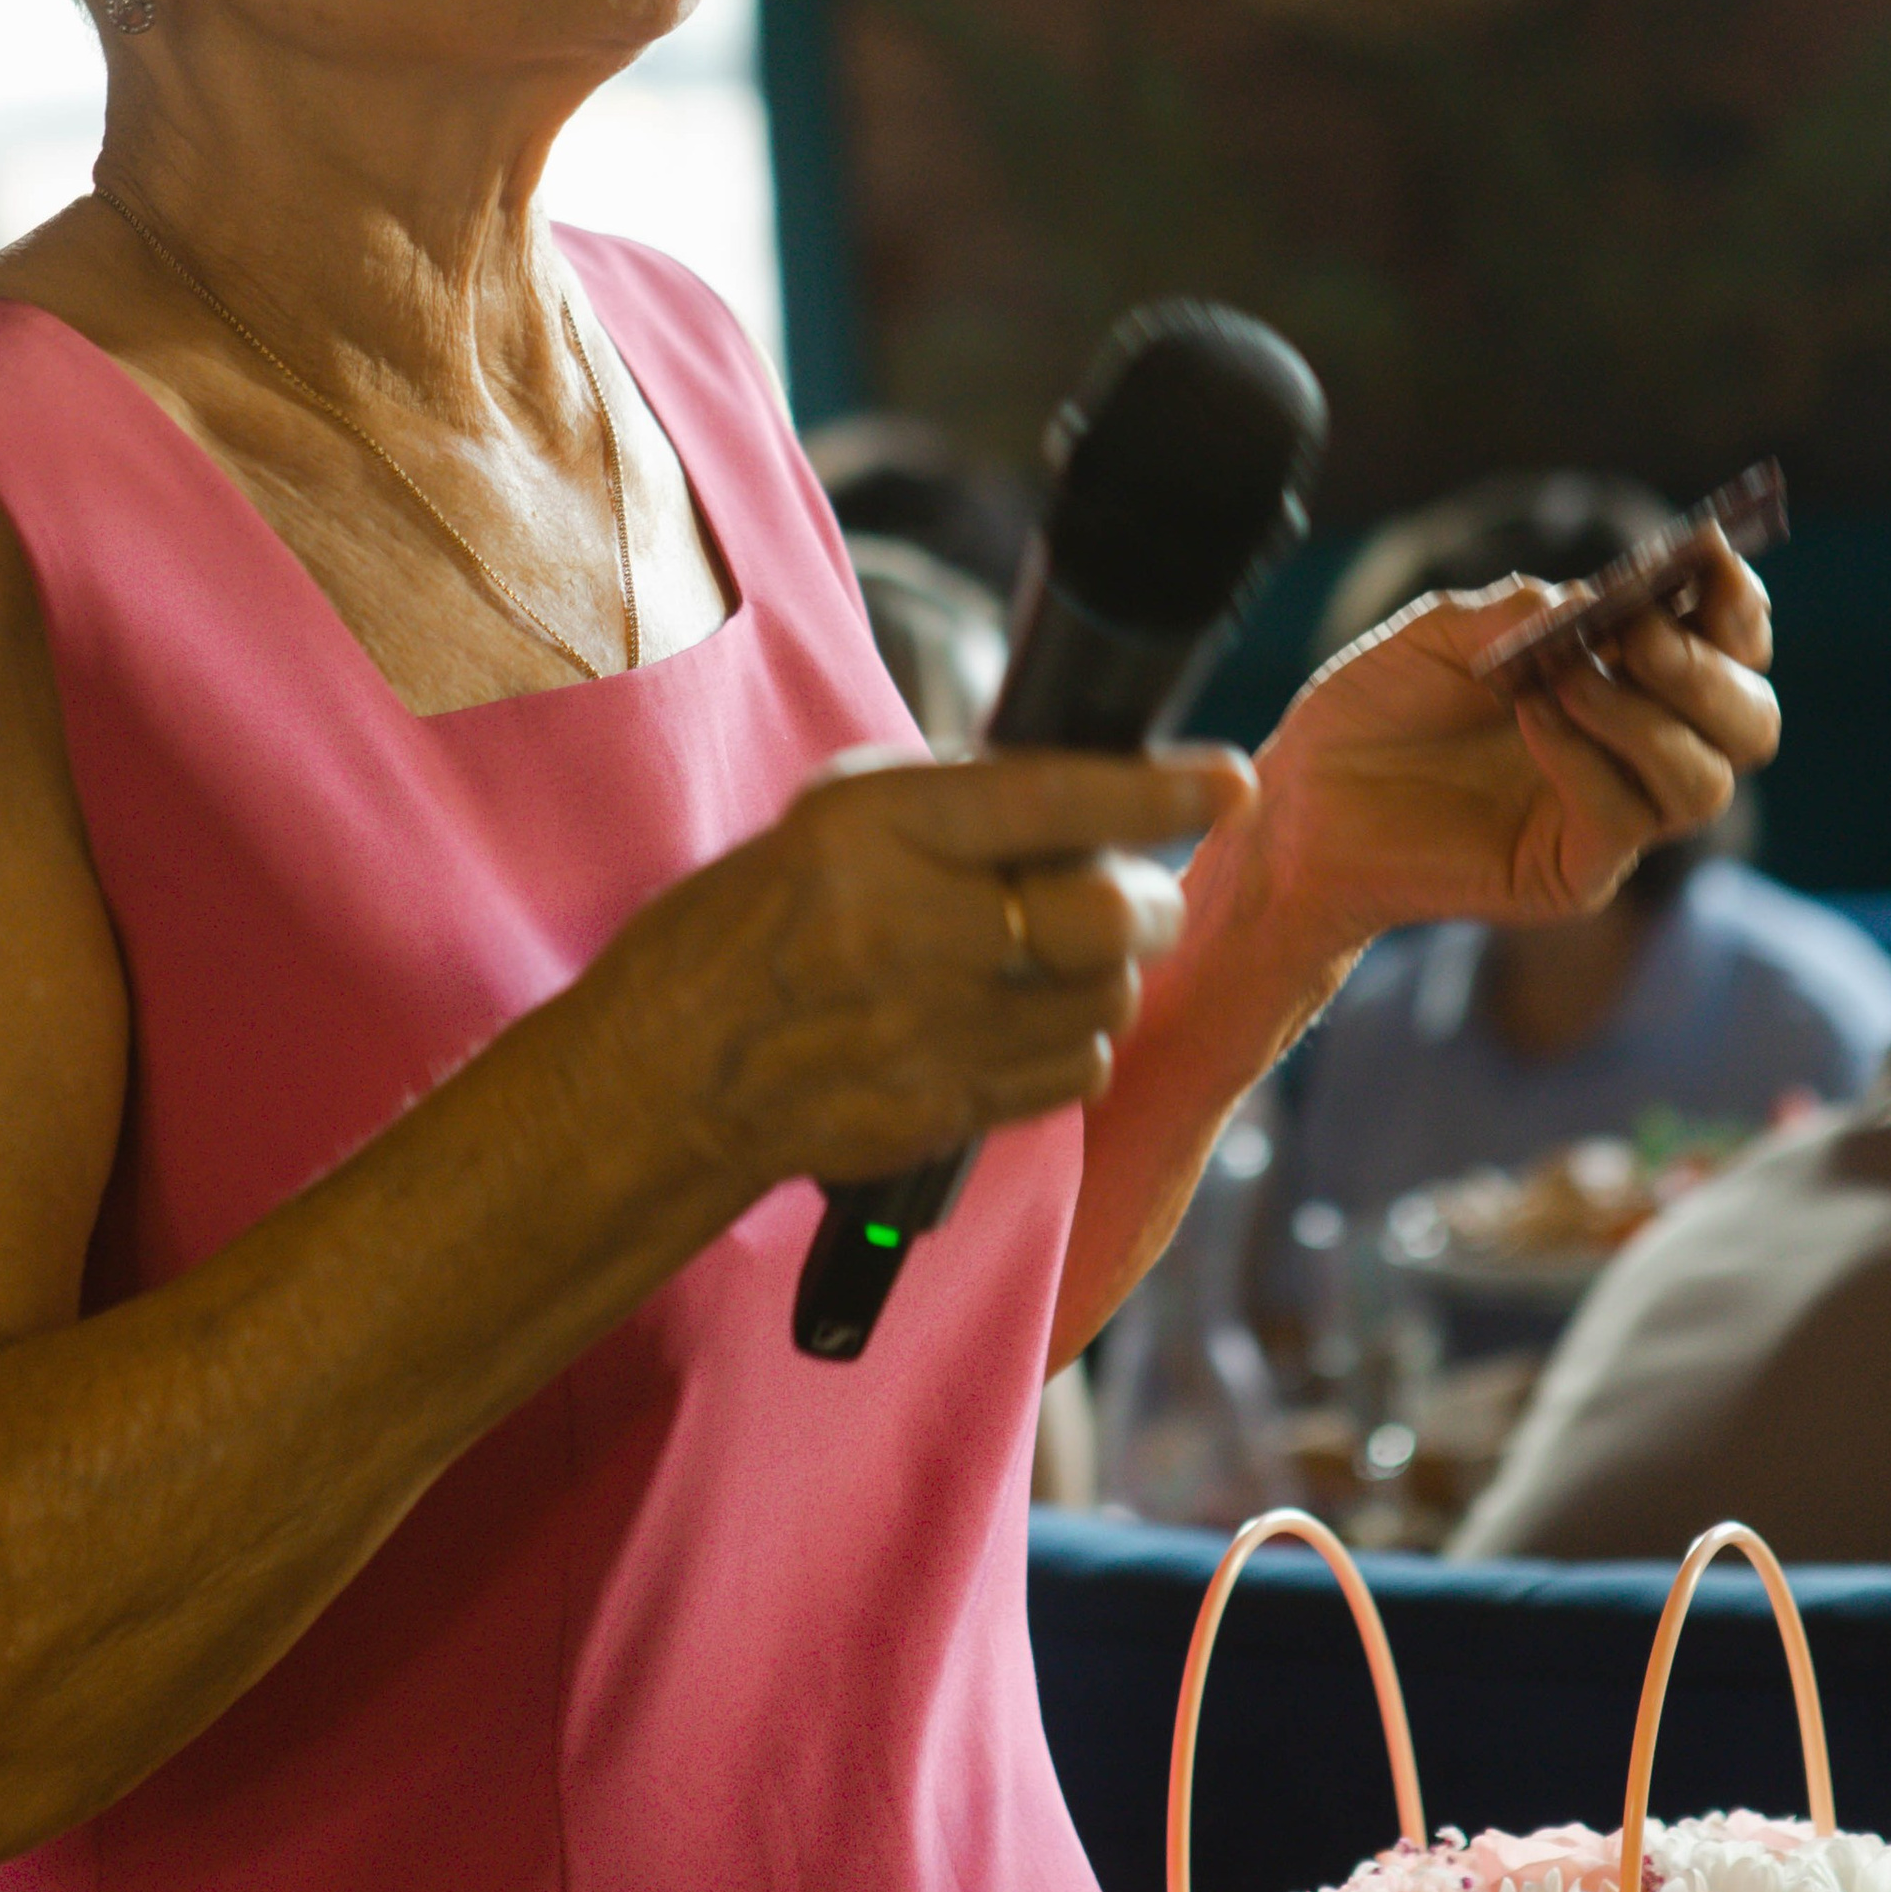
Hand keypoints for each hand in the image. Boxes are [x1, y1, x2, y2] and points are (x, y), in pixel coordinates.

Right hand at [580, 744, 1254, 1199]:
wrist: (664, 1073)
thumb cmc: (746, 925)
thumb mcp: (830, 821)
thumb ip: (956, 808)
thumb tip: (1095, 803)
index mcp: (874, 830)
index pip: (1050, 800)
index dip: (1155, 792)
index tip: (1226, 781)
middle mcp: (907, 928)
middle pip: (1102, 917)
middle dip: (1146, 900)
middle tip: (1135, 890)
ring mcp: (927, 1031)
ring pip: (1103, 1001)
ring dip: (1110, 973)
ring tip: (1062, 956)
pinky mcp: (943, 1109)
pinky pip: (1073, 1075)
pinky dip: (1076, 1043)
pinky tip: (1027, 1019)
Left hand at [1249, 534, 1778, 971]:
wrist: (1300, 798)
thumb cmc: (1376, 709)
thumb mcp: (1444, 633)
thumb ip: (1525, 612)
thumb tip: (1604, 601)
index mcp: (1624, 679)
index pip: (1730, 647)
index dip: (1736, 604)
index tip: (1706, 556)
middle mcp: (1637, 750)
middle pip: (1749, 722)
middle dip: (1706, 670)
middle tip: (1635, 634)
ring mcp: (1612, 817)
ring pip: (1705, 781)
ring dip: (1644, 716)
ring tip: (1564, 677)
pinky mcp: (1572, 873)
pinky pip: (1624, 820)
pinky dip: (1586, 758)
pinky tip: (1530, 720)